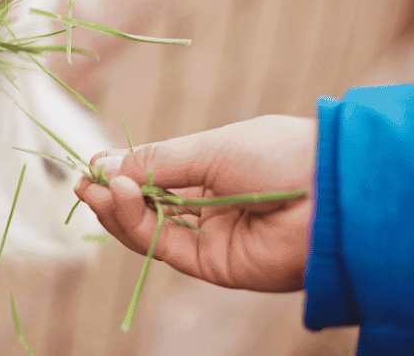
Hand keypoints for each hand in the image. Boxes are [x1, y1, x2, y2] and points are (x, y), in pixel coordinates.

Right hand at [75, 115, 315, 291]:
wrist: (331, 191)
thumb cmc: (280, 154)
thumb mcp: (210, 148)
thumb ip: (156, 162)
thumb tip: (103, 165)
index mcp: (214, 171)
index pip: (156, 176)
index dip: (123, 171)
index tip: (92, 163)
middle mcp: (210, 207)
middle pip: (147, 206)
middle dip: (112, 193)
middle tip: (82, 179)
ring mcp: (211, 237)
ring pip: (149, 229)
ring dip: (117, 210)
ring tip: (95, 188)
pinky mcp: (214, 265)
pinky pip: (163, 246)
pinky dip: (136, 224)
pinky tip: (119, 198)